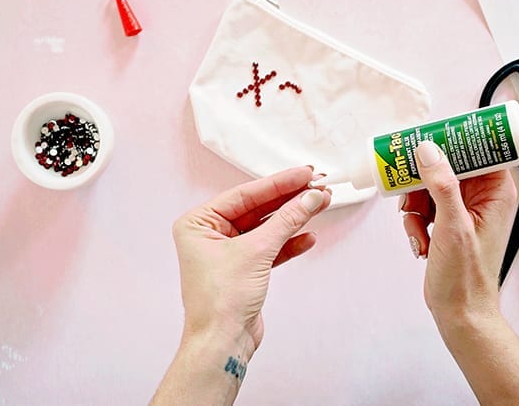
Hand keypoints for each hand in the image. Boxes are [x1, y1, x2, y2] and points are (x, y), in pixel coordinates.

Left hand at [172, 166, 330, 350]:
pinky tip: (308, 236)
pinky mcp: (244, 269)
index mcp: (198, 223)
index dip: (278, 183)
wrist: (222, 344)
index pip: (245, 195)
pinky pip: (270, 248)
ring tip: (319, 205)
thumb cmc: (220, 301)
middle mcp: (210, 235)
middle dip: (289, 200)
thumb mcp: (256, 251)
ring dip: (293, 219)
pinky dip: (289, 243)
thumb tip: (309, 198)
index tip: (303, 174)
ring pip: (266, 228)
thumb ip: (286, 221)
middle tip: (316, 187)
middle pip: (257, 209)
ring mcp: (228, 253)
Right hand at [399, 141, 518, 404]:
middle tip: (410, 187)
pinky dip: (415, 221)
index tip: (432, 136)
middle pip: (448, 165)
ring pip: (430, 186)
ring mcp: (463, 210)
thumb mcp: (453, 227)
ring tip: (417, 227)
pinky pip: (424, 206)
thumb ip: (442, 186)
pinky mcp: (447, 223)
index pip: (481, 150)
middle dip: (424, 179)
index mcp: (496, 192)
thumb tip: (428, 151)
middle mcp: (481, 197)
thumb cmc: (467, 278)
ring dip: (416, 205)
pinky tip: (420, 243)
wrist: (458, 312)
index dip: (457, 139)